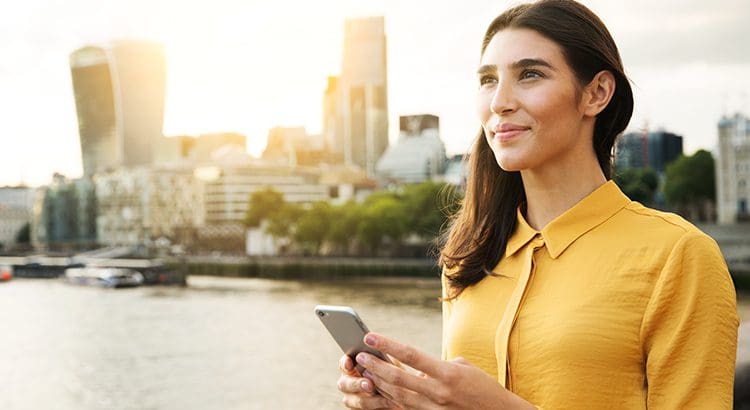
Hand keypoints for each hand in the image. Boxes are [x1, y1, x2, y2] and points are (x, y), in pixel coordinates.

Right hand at [337, 354, 400, 408]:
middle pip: (344, 383)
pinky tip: (390, 402)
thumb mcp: (391, 364)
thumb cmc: (395, 374)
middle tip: (370, 384)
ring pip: (352, 400)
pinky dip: (376, 406)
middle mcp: (348, 382)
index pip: (344, 363)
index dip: (345, 363)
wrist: (404, 393)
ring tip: (384, 396)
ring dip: (369, 398)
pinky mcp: (358, 409)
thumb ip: (381, 358)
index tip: (350, 362)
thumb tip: (377, 347)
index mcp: (353, 367)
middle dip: (357, 384)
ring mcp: (352, 398)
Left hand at [355, 333, 535, 409]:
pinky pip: (405, 408)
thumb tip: (415, 365)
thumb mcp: (463, 368)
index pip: (411, 356)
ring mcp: (434, 409)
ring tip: (364, 371)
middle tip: (359, 355)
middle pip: (398, 378)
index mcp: (448, 374)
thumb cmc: (483, 387)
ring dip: (378, 383)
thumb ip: (437, 365)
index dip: (388, 345)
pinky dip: (390, 398)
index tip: (371, 336)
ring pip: (398, 395)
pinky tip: (379, 389)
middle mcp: (439, 392)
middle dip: (376, 366)